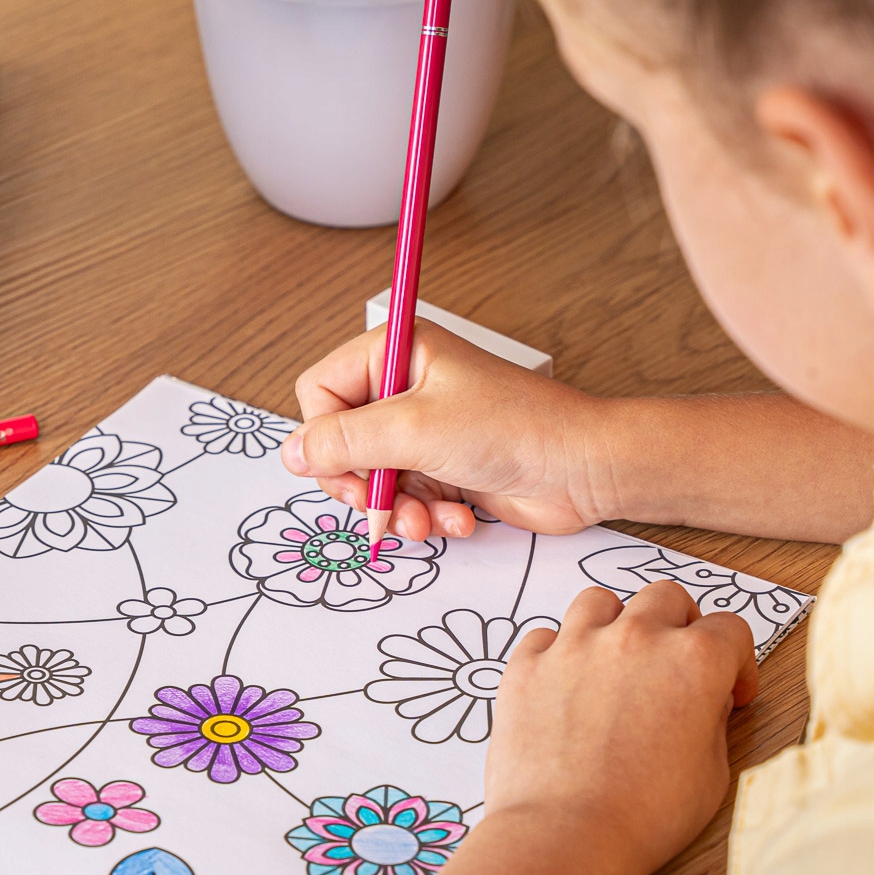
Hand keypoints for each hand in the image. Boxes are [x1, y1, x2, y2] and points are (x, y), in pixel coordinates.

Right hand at [283, 320, 616, 540]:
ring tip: (428, 521)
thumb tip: (291, 453)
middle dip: (362, 484)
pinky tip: (458, 519)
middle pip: (341, 442)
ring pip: (373, 479)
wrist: (582, 469)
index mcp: (397, 353)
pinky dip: (427, 516)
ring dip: (397, 509)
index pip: (320, 391)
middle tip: (381, 504)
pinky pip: (407, 499)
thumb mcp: (415, 430)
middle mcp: (407, 388)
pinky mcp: (445, 467)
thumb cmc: (514, 428)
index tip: (346, 467)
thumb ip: (343, 442)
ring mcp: (426, 430)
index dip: (324, 435)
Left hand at [434, 581, 758, 874]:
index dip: (737, 661)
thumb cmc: (642, 816)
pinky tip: (565, 682)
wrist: (567, 834)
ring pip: (600, 601)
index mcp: (691, 661)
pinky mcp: (530, 661)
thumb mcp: (711, 772)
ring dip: (614, 623)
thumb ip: (710, 717)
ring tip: (615, 660)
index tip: (730, 686)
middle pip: (666, 595)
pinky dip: (558, 652)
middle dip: (679, 622)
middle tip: (676, 659)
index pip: (730, 628)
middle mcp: (635, 638)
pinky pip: (545, 635)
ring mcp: (576, 643)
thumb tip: (703, 700)